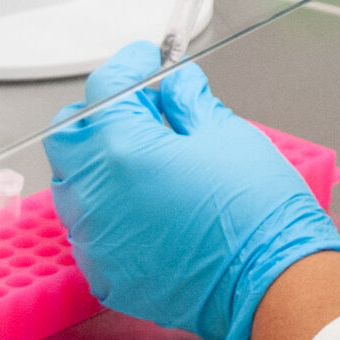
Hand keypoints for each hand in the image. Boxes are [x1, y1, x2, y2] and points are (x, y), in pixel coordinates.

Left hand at [43, 43, 339, 339]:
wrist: (270, 281)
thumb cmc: (256, 207)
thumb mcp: (227, 134)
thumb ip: (188, 103)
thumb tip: (173, 85)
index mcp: (123, 151)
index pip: (104, 89)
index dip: (127, 66)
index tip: (145, 58)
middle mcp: (94, 195)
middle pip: (69, 135)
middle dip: (97, 112)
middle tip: (138, 105)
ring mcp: (94, 239)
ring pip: (72, 184)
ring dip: (98, 161)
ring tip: (143, 157)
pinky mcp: (105, 273)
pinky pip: (90, 229)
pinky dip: (108, 207)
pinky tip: (146, 204)